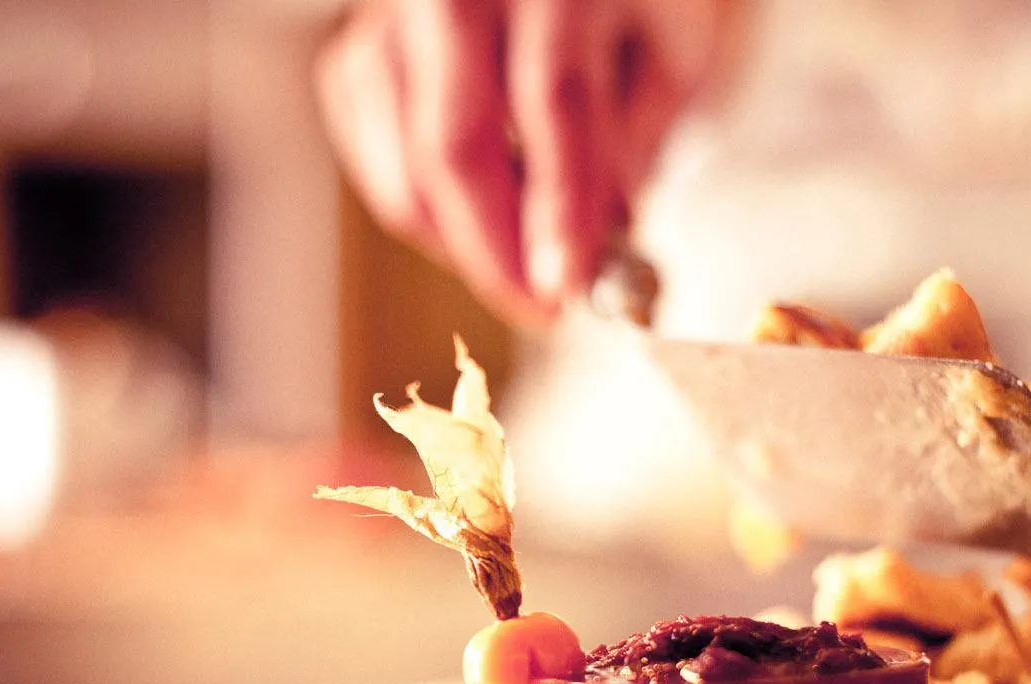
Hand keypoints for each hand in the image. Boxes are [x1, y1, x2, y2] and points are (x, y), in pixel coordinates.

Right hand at [315, 0, 728, 326]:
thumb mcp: (670, 47)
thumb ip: (632, 141)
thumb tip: (597, 244)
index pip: (551, 102)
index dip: (559, 208)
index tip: (569, 284)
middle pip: (455, 138)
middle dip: (494, 249)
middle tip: (535, 306)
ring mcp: (398, 10)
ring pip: (400, 154)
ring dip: (454, 240)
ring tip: (509, 271)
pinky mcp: (361, 39)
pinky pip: (368, 147)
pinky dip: (411, 202)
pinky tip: (461, 221)